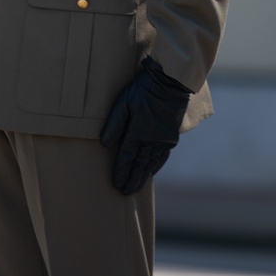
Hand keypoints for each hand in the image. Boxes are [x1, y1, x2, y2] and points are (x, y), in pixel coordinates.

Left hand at [99, 58, 190, 195]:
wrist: (170, 82)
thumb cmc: (143, 90)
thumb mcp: (124, 102)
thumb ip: (114, 124)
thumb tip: (104, 144)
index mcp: (138, 132)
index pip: (127, 157)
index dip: (121, 171)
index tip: (116, 183)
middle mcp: (152, 140)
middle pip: (140, 165)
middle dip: (132, 180)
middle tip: (125, 193)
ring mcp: (164, 140)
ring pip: (152, 163)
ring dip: (143, 176)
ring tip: (136, 188)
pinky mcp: (171, 136)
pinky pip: (162, 156)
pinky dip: (156, 166)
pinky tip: (151, 171)